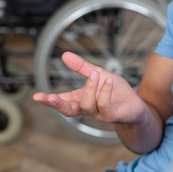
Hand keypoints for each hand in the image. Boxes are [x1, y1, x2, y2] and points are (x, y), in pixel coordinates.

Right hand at [32, 51, 146, 123]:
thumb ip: (82, 67)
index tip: (36, 97)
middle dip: (57, 104)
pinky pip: (104, 107)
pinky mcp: (113, 116)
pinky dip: (104, 93)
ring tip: (95, 74)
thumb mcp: (98, 74)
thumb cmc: (116, 92)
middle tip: (49, 97)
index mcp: (81, 99)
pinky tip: (107, 81)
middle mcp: (88, 108)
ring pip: (87, 105)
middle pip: (68, 111)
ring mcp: (99, 114)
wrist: (136, 105)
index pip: (62, 101)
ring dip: (89, 88)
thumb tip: (64, 55)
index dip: (49, 100)